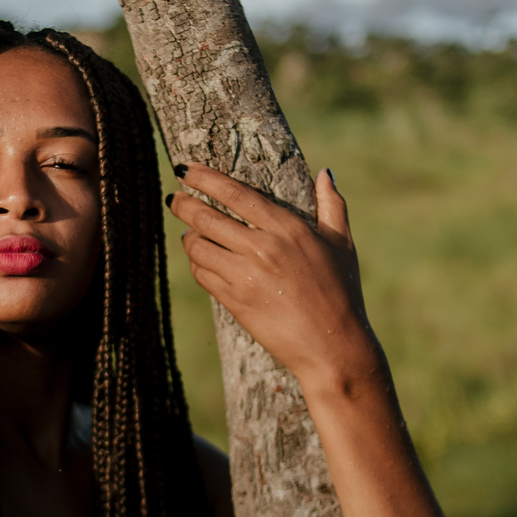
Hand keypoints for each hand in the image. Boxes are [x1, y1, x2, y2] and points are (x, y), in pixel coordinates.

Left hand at [167, 163, 381, 398]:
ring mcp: (246, 276)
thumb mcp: (342, 245)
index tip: (185, 169)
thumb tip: (324, 172)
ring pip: (198, 246)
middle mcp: (263, 247)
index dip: (205, 178)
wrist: (333, 347)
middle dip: (184, 204)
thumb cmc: (342, 294)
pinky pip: (203, 275)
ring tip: (188, 233)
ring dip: (188, 237)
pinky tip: (201, 261)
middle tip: (174, 199)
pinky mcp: (236, 301)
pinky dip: (197, 265)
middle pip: (207, 217)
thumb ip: (332, 206)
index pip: (235, 193)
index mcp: (288, 228)